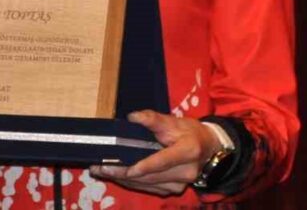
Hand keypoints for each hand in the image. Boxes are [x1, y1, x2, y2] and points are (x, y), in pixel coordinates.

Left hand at [90, 110, 219, 196]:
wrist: (208, 150)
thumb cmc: (190, 132)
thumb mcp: (174, 121)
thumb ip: (153, 119)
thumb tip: (133, 116)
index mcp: (187, 151)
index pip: (162, 161)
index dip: (143, 166)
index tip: (125, 169)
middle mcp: (185, 172)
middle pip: (149, 176)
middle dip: (122, 173)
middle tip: (98, 167)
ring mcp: (180, 184)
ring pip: (146, 184)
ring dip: (122, 179)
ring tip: (100, 171)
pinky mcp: (173, 190)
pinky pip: (149, 187)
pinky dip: (131, 182)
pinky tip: (115, 176)